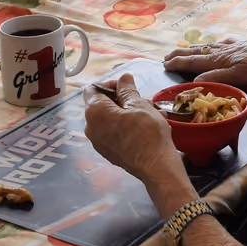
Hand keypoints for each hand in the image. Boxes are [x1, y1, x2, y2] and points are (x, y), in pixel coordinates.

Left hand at [83, 75, 183, 191]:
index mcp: (94, 112)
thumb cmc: (147, 132)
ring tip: (150, 113)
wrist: (156, 167)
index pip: (93, 89)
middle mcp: (90, 128)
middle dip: (122, 99)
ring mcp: (98, 142)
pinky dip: (126, 126)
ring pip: (110, 119)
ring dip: (128, 112)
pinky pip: (114, 132)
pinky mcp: (108, 152)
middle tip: (142, 100)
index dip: (110, 84)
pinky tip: (146, 126)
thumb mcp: (139, 105)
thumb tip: (123, 78)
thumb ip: (127, 90)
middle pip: (101, 105)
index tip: (128, 87)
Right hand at [163, 35, 246, 91]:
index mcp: (219, 59)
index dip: (178, 63)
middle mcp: (224, 50)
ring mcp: (235, 46)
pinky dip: (218, 44)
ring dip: (196, 49)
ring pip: (210, 46)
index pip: (193, 62)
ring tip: (187, 49)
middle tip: (167, 56)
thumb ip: (216, 79)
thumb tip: (193, 82)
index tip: (164, 64)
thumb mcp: (238, 76)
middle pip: (198, 52)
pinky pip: (227, 43)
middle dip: (182, 54)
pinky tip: (221, 42)